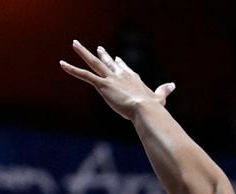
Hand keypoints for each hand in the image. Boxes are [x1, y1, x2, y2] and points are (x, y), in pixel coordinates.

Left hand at [60, 41, 174, 119]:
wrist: (145, 109)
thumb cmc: (152, 107)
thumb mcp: (159, 98)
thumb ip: (163, 91)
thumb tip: (173, 85)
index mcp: (132, 78)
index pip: (124, 68)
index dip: (120, 64)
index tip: (117, 59)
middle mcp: (120, 75)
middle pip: (109, 63)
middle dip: (103, 55)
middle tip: (99, 49)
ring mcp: (110, 79)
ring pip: (94, 63)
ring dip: (83, 53)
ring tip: (75, 44)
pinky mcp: (102, 85)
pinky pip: (84, 75)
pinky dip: (72, 69)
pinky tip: (62, 63)